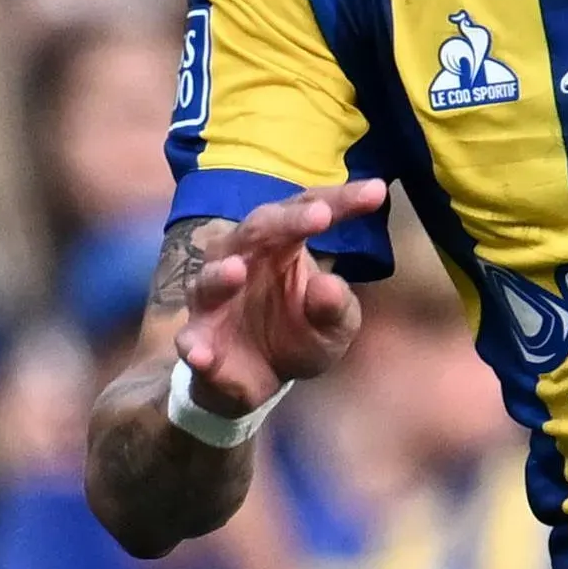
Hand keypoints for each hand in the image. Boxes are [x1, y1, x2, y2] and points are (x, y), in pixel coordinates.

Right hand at [173, 180, 386, 414]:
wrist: (264, 377)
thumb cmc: (303, 331)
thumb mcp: (336, 323)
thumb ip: (336, 307)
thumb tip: (328, 287)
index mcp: (284, 246)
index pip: (310, 211)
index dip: (342, 200)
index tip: (377, 191)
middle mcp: (243, 260)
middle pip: (259, 229)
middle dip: (287, 221)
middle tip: (320, 215)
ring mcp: (214, 300)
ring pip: (209, 279)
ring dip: (220, 276)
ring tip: (236, 271)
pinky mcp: (198, 340)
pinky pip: (191, 341)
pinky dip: (195, 347)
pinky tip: (204, 356)